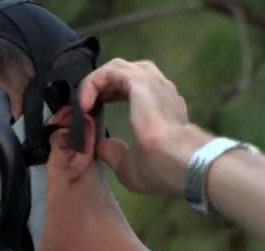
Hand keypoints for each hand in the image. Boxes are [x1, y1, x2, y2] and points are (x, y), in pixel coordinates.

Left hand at [80, 58, 212, 195]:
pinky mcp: (140, 82)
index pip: (131, 89)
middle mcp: (159, 90)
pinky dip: (92, 84)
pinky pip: (109, 72)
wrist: (182, 163)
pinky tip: (84, 104)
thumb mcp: (130, 165)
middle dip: (100, 86)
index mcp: (161, 106)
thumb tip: (101, 146)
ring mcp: (152, 83)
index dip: (107, 96)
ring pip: (116, 68)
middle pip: (123, 73)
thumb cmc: (163, 167)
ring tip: (83, 103)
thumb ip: (115, 152)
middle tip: (85, 106)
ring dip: (95, 82)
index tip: (91, 114)